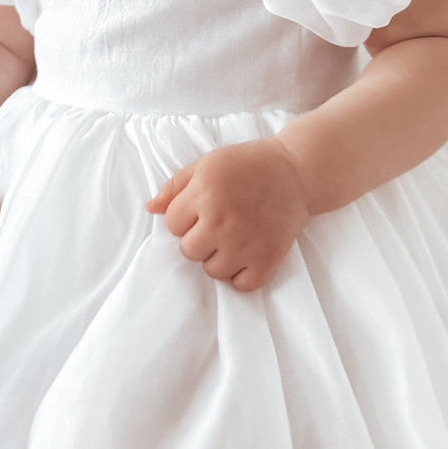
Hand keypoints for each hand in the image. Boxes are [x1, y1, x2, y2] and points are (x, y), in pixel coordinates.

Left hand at [146, 138, 310, 291]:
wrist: (297, 171)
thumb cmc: (248, 164)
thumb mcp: (207, 164)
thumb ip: (176, 186)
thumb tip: (150, 209)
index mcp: (205, 193)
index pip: (172, 225)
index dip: (184, 217)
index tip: (202, 208)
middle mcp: (222, 221)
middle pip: (189, 251)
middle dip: (199, 238)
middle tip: (218, 223)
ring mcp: (245, 244)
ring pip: (213, 271)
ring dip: (219, 258)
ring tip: (233, 238)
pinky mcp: (268, 259)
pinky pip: (241, 285)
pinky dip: (242, 274)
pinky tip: (247, 255)